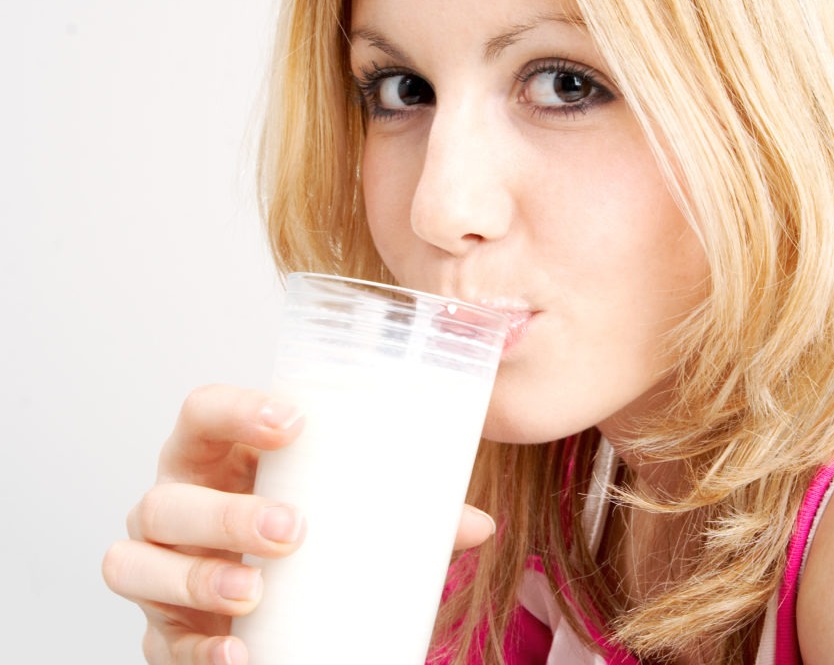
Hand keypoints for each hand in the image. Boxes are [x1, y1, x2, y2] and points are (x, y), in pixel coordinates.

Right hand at [102, 384, 494, 664]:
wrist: (267, 597)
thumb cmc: (305, 529)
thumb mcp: (344, 511)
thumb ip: (408, 513)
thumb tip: (481, 524)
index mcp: (218, 459)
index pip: (201, 412)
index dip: (236, 410)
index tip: (293, 423)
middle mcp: (175, 505)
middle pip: (168, 497)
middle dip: (225, 512)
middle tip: (293, 530)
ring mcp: (159, 567)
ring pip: (135, 561)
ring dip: (197, 576)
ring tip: (255, 591)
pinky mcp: (163, 627)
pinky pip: (158, 639)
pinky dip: (196, 649)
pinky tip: (238, 654)